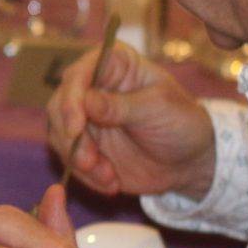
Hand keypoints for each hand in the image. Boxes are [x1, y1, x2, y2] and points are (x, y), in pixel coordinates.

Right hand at [46, 40, 215, 199]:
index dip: (72, 98)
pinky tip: (110, 182)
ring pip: (58, 132)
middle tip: (88, 161)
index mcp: (114, 64)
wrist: (189, 162)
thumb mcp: (158, 110)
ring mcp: (84, 116)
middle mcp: (93, 86)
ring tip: (107, 175)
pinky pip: (68, 157)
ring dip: (77, 158)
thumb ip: (121, 106)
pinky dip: (85, 174)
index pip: (80, 72)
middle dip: (69, 136)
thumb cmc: (181, 123)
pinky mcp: (83, 143)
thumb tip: (86, 101)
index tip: (75, 128)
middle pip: (60, 103)